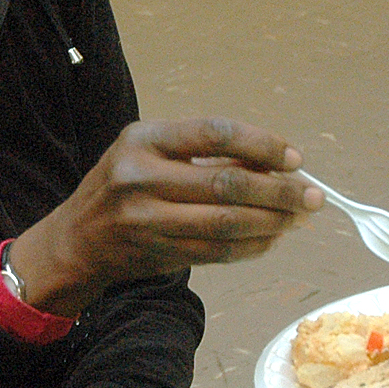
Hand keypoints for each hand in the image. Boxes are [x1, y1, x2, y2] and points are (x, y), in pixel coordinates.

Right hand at [9, 118, 323, 318]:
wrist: (76, 241)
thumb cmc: (122, 187)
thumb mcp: (149, 152)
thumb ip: (203, 153)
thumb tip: (273, 161)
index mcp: (143, 139)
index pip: (215, 133)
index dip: (262, 145)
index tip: (293, 158)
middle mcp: (140, 177)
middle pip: (227, 184)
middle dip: (279, 191)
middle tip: (312, 194)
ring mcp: (147, 220)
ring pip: (227, 223)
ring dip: (273, 222)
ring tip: (300, 217)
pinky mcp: (158, 254)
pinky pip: (219, 252)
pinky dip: (254, 246)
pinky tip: (273, 238)